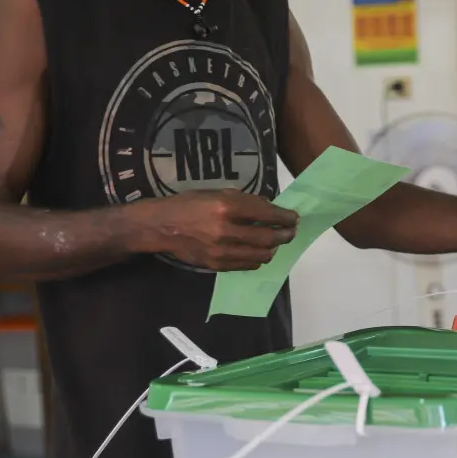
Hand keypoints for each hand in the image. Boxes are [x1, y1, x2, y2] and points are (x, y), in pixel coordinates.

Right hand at [129, 189, 298, 271]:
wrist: (163, 226)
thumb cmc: (191, 203)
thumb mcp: (218, 192)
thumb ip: (245, 201)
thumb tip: (271, 208)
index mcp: (227, 207)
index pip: (267, 214)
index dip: (285, 217)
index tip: (294, 218)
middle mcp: (226, 230)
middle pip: (268, 238)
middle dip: (285, 235)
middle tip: (290, 232)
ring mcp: (222, 251)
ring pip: (261, 255)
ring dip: (273, 248)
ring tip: (276, 242)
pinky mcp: (217, 265)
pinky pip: (247, 265)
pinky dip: (258, 258)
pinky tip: (259, 251)